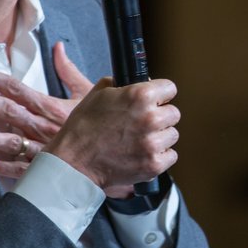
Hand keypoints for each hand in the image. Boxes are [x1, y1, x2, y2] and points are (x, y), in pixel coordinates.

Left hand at [0, 41, 93, 178]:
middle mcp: (45, 127)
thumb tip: (57, 48)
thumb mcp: (90, 92)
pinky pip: (19, 169)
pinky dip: (0, 166)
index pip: (18, 89)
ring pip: (10, 140)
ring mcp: (44, 149)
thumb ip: (69, 71)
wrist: (121, 152)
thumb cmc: (103, 123)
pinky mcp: (45, 169)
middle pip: (8, 111)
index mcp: (53, 107)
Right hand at [47, 77, 179, 198]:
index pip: (170, 88)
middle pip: (173, 113)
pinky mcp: (154, 164)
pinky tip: (141, 153)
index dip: (160, 94)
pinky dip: (158, 155)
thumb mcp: (98, 93)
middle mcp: (150, 118)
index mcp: (140, 96)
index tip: (156, 100)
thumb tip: (139, 83)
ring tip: (139, 139)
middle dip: (160, 116)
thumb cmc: (83, 127)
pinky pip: (170, 155)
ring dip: (159, 136)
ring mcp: (153, 143)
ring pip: (172, 135)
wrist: (74, 161)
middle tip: (142, 123)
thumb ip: (122, 84)